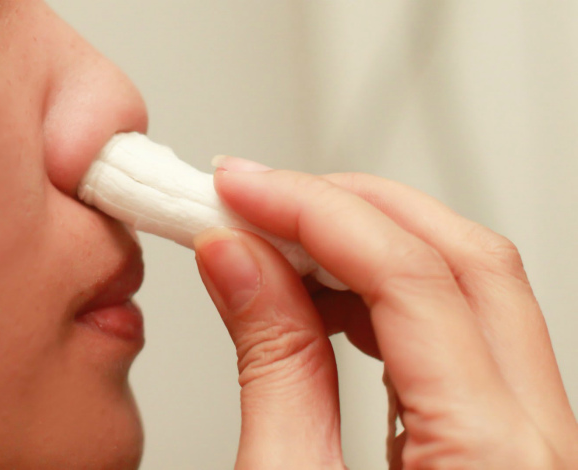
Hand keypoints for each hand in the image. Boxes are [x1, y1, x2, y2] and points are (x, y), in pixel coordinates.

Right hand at [193, 158, 577, 468]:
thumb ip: (272, 367)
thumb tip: (238, 259)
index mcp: (494, 460)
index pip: (411, 276)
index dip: (314, 212)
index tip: (243, 189)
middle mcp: (537, 443)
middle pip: (464, 259)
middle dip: (351, 209)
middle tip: (262, 198)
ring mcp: (529, 440)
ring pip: (469, 288)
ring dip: (369, 247)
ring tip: (281, 244)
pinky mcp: (499, 443)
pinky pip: (459, 334)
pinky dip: (386, 296)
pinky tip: (326, 296)